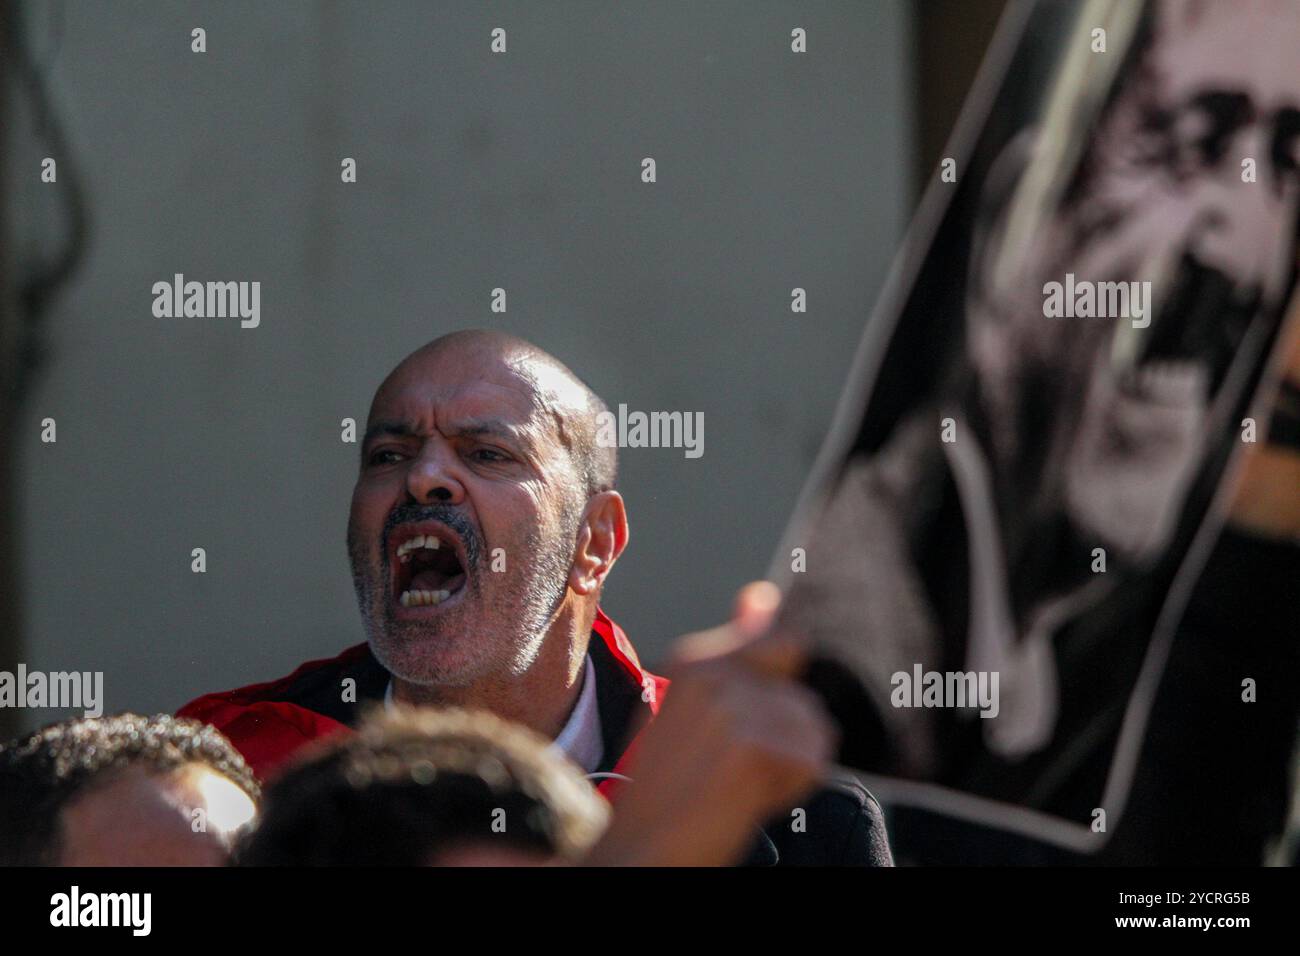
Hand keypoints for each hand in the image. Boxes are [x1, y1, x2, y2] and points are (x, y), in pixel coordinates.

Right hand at [585, 582, 835, 865]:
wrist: (638, 851)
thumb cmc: (664, 789)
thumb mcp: (692, 708)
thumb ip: (738, 648)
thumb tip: (764, 593)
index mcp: (692, 660)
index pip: (783, 643)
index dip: (778, 697)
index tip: (744, 734)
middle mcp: (712, 674)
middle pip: (801, 694)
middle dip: (785, 734)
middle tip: (733, 768)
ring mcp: (732, 709)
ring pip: (813, 727)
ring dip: (790, 763)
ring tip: (737, 784)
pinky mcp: (753, 748)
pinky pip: (813, 760)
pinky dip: (792, 788)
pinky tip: (746, 799)